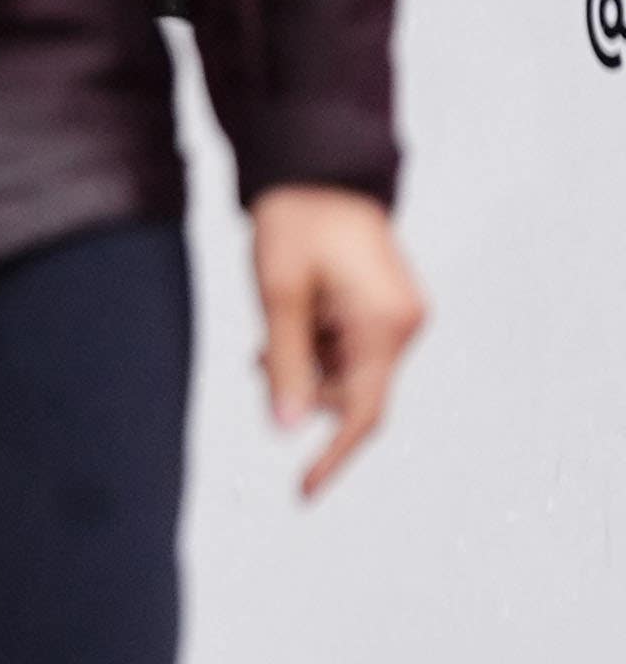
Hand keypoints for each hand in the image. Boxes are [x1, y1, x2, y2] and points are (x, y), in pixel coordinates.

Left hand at [252, 182, 420, 499]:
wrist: (318, 170)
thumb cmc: (295, 224)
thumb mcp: (278, 297)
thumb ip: (284, 364)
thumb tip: (284, 428)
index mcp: (385, 327)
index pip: (362, 412)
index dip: (331, 457)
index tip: (302, 492)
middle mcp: (404, 326)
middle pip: (352, 393)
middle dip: (304, 390)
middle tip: (260, 357)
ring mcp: (400, 316)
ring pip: (348, 372)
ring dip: (305, 367)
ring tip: (269, 335)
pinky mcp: (387, 308)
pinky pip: (351, 348)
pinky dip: (316, 349)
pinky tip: (287, 327)